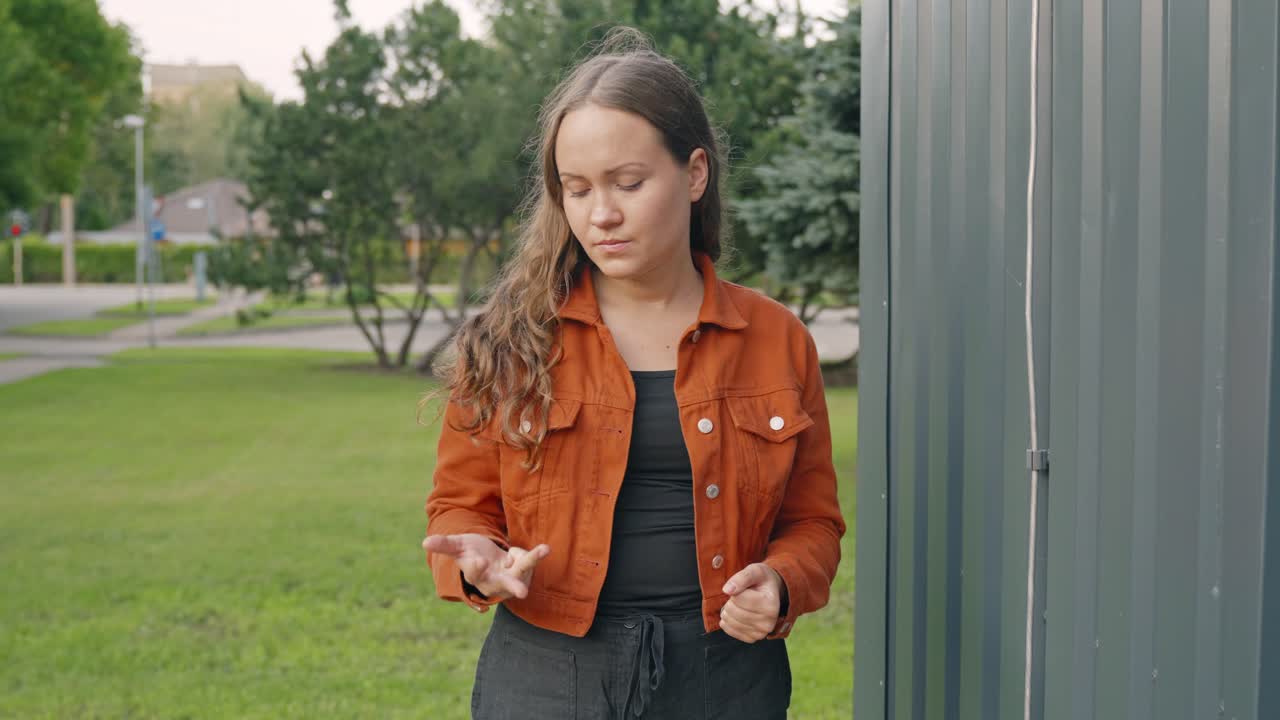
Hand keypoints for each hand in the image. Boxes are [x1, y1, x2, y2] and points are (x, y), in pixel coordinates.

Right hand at [423, 533, 549, 599]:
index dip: (476, 567)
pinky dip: (529, 553)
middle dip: (513, 586)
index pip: (476, 573)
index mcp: (476, 576)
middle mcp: (495, 581)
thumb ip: (444, 545)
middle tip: (522, 592)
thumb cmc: (471, 553)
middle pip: (504, 584)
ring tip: (544, 549)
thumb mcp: (458, 546)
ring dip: (533, 559)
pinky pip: (528, 557)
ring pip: (523, 568)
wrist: (489, 560)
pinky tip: (533, 551)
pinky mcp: (525, 571)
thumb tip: (425, 542)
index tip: (478, 561)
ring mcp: (512, 578)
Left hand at [718, 563, 785, 642]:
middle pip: (732, 610)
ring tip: (739, 605)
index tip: (746, 588)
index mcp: (771, 604)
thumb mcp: (754, 571)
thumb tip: (727, 590)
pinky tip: (735, 614)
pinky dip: (727, 621)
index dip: (736, 589)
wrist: (770, 594)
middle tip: (741, 597)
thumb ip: (741, 578)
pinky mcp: (752, 639)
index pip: (738, 598)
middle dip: (731, 600)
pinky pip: (730, 631)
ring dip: (728, 610)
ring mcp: (761, 633)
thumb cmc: (761, 581)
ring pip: (729, 621)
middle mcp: (768, 622)